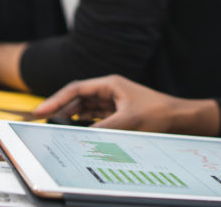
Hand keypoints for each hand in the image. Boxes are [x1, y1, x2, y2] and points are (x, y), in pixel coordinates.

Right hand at [35, 75, 220, 135]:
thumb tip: (80, 137)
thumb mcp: (129, 121)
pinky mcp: (117, 115)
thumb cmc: (158, 112)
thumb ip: (103, 128)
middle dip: (60, 110)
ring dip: (71, 119)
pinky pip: (94, 119)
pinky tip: (75, 133)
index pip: (76, 89)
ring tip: (55, 129)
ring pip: (84, 110)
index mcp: (110, 84)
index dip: (56, 100)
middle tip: (41, 122)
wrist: (180, 118)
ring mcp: (112, 103)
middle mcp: (109, 91)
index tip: (41, 111)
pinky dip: (84, 126)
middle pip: (77, 99)